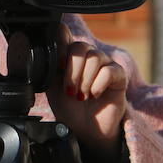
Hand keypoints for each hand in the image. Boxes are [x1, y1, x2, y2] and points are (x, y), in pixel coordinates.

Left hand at [47, 22, 127, 162]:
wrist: (85, 130)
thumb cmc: (69, 107)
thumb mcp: (52, 86)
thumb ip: (49, 67)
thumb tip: (44, 52)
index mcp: (69, 55)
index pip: (64, 33)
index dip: (60, 43)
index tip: (58, 65)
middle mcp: (88, 55)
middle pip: (80, 46)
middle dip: (72, 71)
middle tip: (70, 91)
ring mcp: (105, 64)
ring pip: (95, 57)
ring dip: (84, 80)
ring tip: (81, 96)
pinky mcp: (119, 76)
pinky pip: (109, 71)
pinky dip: (98, 84)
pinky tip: (94, 95)